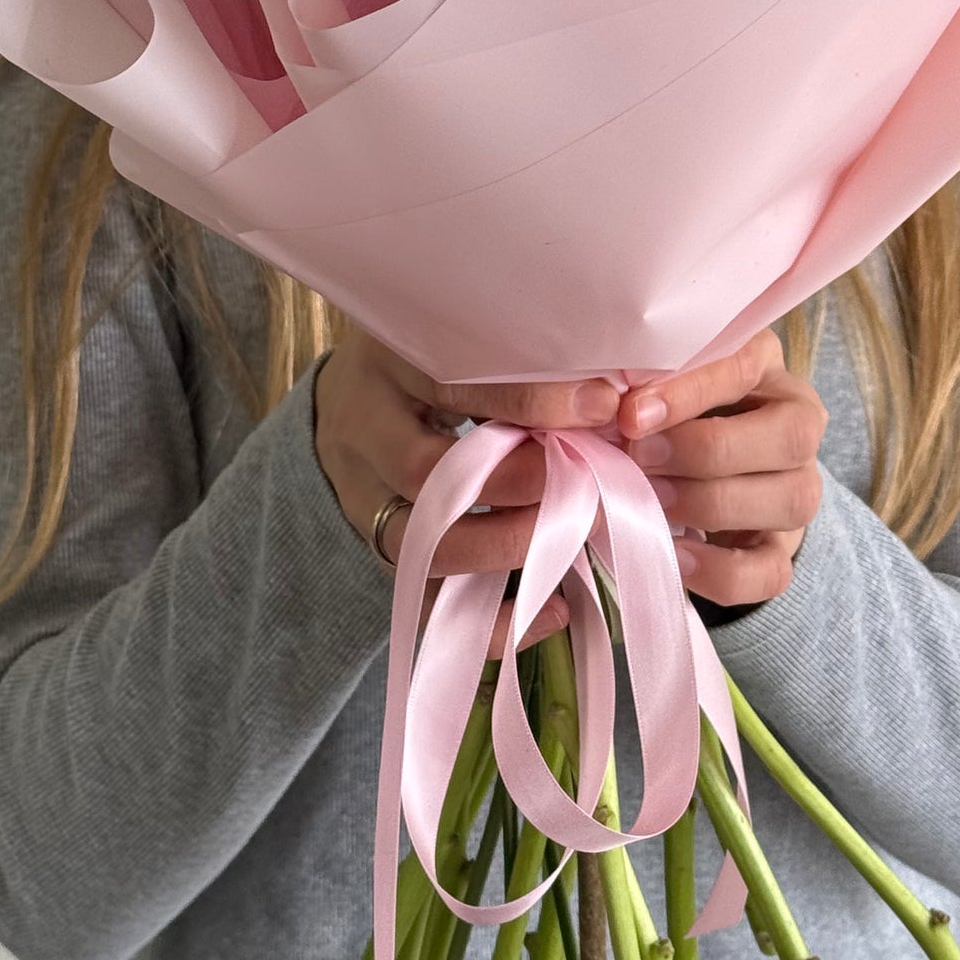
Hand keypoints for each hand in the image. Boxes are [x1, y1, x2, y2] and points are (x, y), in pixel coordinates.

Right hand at [314, 324, 623, 642]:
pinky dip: (492, 619)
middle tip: (585, 485)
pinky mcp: (377, 553)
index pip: (450, 382)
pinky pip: (426, 603)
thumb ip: (517, 366)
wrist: (352, 399)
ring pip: (417, 544)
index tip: (599, 406)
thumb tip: (608, 397)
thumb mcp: (459, 340)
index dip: (527, 400)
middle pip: (423, 472)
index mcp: (387, 362)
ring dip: (501, 549)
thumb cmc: (428, 361)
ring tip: (570, 541)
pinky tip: (554, 611)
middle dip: (513, 484)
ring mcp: (360, 500)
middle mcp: (363, 433)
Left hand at [614, 329, 826, 609]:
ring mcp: (799, 488)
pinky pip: (772, 570)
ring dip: (712, 504)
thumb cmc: (662, 408)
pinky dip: (720, 569)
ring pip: (792, 500)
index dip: (690, 392)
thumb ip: (634, 386)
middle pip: (790, 436)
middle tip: (641, 458)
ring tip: (654, 502)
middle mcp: (798, 423)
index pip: (745, 367)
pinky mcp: (783, 548)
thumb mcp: (652, 384)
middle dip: (706, 451)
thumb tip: (598, 403)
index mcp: (765, 365)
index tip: (631, 414)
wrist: (689, 465)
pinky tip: (674, 555)